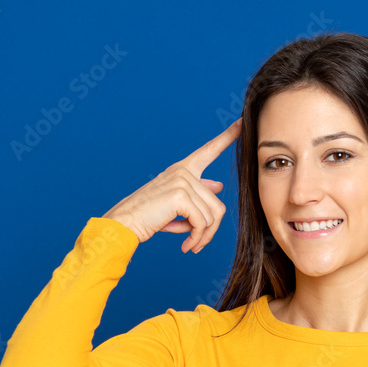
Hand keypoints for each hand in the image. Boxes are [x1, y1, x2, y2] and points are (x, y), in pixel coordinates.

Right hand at [102, 117, 241, 250]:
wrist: (125, 223)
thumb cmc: (149, 215)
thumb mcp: (176, 202)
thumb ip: (198, 193)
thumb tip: (219, 186)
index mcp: (183, 169)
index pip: (209, 150)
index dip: (228, 136)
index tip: (242, 121)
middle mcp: (183, 171)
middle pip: (217, 205)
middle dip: (209, 229)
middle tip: (196, 242)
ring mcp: (182, 181)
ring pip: (213, 216)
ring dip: (203, 236)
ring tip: (189, 243)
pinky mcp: (181, 196)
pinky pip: (203, 223)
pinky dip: (197, 238)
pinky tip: (186, 245)